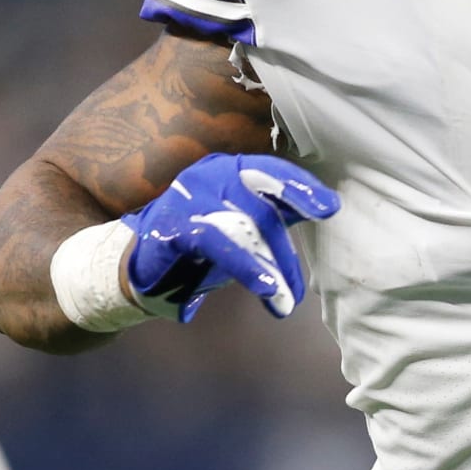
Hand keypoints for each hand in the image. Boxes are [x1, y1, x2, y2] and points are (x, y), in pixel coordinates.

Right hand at [121, 153, 338, 322]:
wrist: (139, 265)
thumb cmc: (201, 241)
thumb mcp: (242, 225)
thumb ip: (276, 214)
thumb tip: (328, 208)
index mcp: (232, 168)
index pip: (273, 171)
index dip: (303, 188)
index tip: (331, 208)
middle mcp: (212, 174)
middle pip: (261, 203)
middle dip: (284, 248)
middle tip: (301, 289)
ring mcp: (189, 195)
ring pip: (243, 226)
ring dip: (269, 267)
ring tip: (286, 301)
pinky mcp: (172, 224)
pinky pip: (217, 243)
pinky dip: (245, 266)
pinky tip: (265, 287)